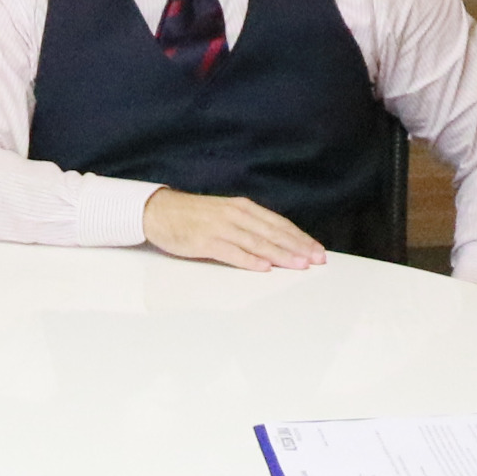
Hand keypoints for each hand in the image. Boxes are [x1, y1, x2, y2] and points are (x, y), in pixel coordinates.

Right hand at [143, 188, 326, 270]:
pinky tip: (265, 267)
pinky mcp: (206, 241)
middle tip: (317, 259)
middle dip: (298, 247)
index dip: (300, 237)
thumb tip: (275, 243)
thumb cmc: (193, 216)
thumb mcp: (226, 215)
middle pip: (273, 233)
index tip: (317, 250)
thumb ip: (248, 227)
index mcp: (243, 208)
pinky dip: (249, 260)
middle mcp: (236, 215)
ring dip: (281, 255)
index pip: (279, 224)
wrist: (159, 210)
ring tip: (299, 265)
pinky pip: (232, 252)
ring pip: (258, 243)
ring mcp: (221, 228)